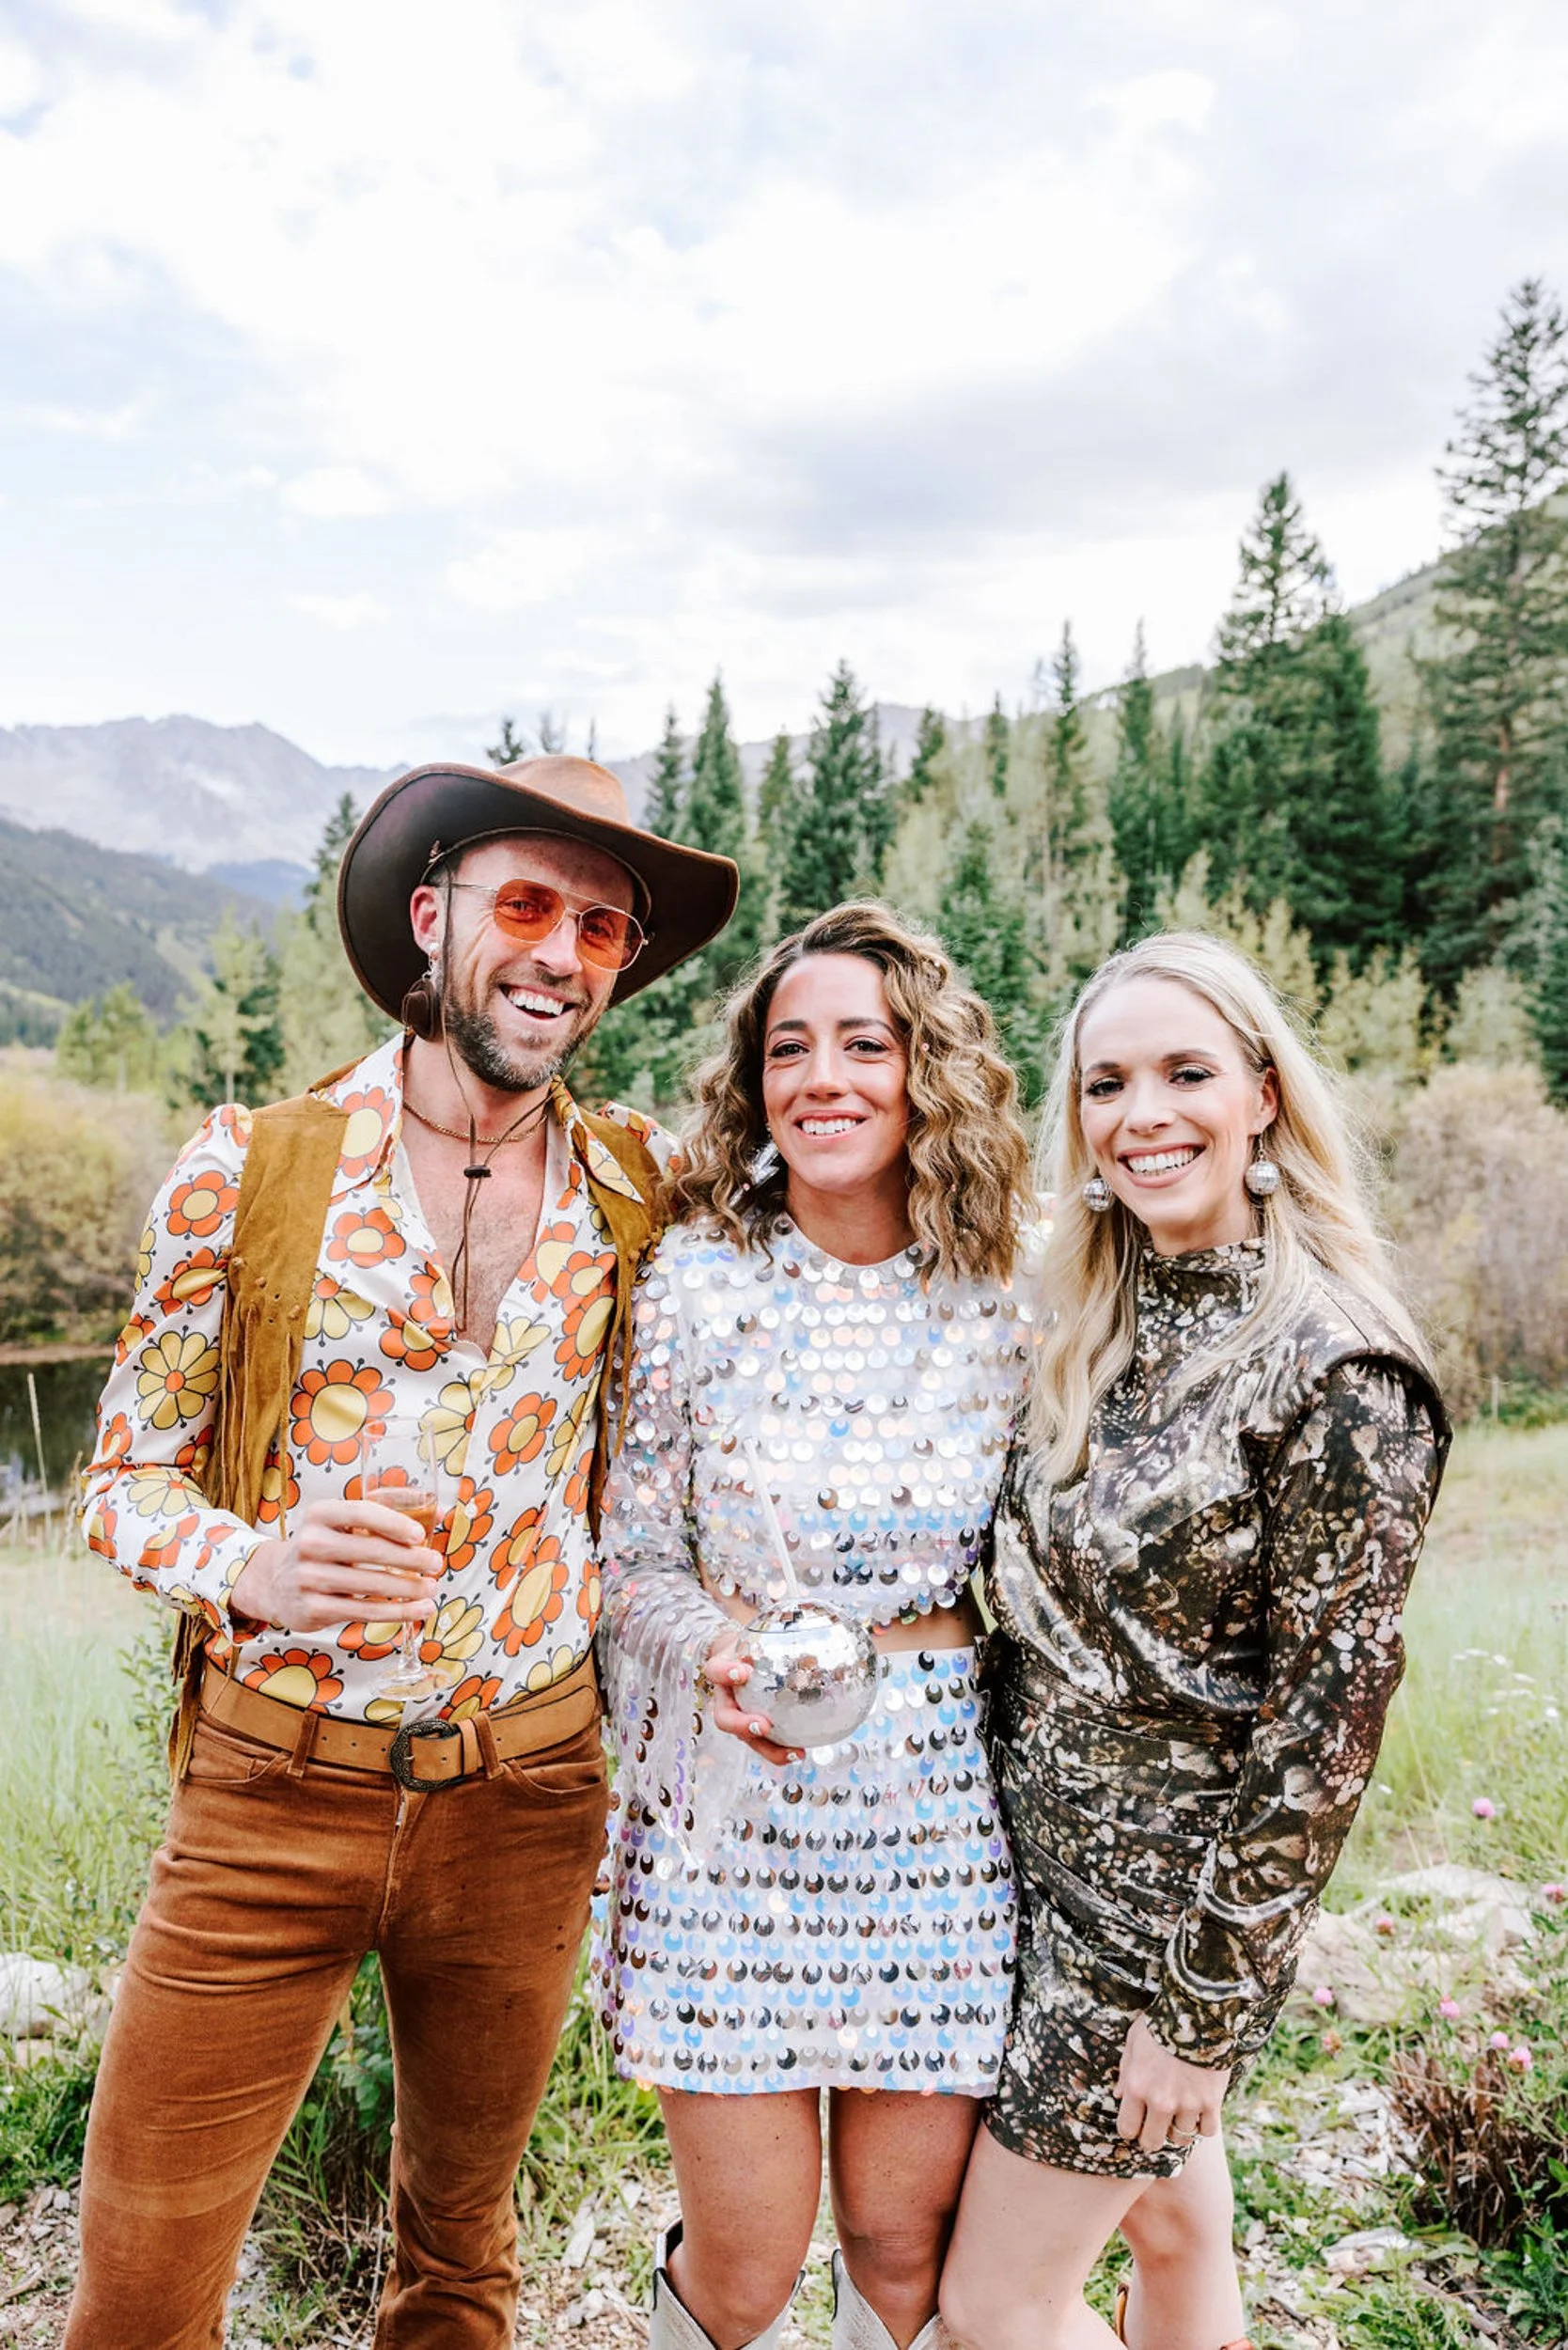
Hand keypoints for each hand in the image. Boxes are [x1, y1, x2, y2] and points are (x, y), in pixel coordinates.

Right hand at [230, 1497, 442, 1635]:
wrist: (277, 1583)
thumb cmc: (325, 1548)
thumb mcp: (345, 1524)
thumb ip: (390, 1514)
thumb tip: (443, 1511)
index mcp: (320, 1514)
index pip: (361, 1513)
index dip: (393, 1523)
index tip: (420, 1535)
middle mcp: (310, 1543)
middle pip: (370, 1551)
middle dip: (410, 1559)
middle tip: (435, 1563)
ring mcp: (308, 1578)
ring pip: (370, 1585)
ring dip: (408, 1589)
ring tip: (431, 1588)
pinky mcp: (313, 1608)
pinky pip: (364, 1611)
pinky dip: (396, 1612)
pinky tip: (418, 1610)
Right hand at [701, 1629, 803, 1767]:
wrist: (744, 1657)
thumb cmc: (753, 1642)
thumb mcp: (757, 1631)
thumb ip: (777, 1625)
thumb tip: (811, 1608)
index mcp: (720, 1672)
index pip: (716, 1670)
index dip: (725, 1673)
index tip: (742, 1672)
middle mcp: (724, 1698)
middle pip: (724, 1718)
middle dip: (741, 1725)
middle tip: (763, 1725)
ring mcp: (737, 1717)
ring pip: (746, 1739)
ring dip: (768, 1749)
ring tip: (794, 1752)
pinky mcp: (752, 1729)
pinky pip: (764, 1744)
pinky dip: (781, 1750)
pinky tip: (803, 1751)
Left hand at [1115, 2012, 1229, 2156]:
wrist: (1198, 2013)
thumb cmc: (1161, 2023)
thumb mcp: (1134, 2040)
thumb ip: (1125, 2070)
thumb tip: (1119, 2095)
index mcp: (1137, 2087)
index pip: (1127, 2129)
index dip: (1130, 2129)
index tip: (1136, 2123)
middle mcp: (1160, 2101)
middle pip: (1152, 2142)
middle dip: (1152, 2138)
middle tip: (1157, 2127)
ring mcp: (1187, 2104)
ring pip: (1181, 2137)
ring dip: (1179, 2128)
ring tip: (1180, 2113)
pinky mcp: (1211, 2102)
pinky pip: (1206, 2131)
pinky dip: (1203, 2125)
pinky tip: (1200, 2111)